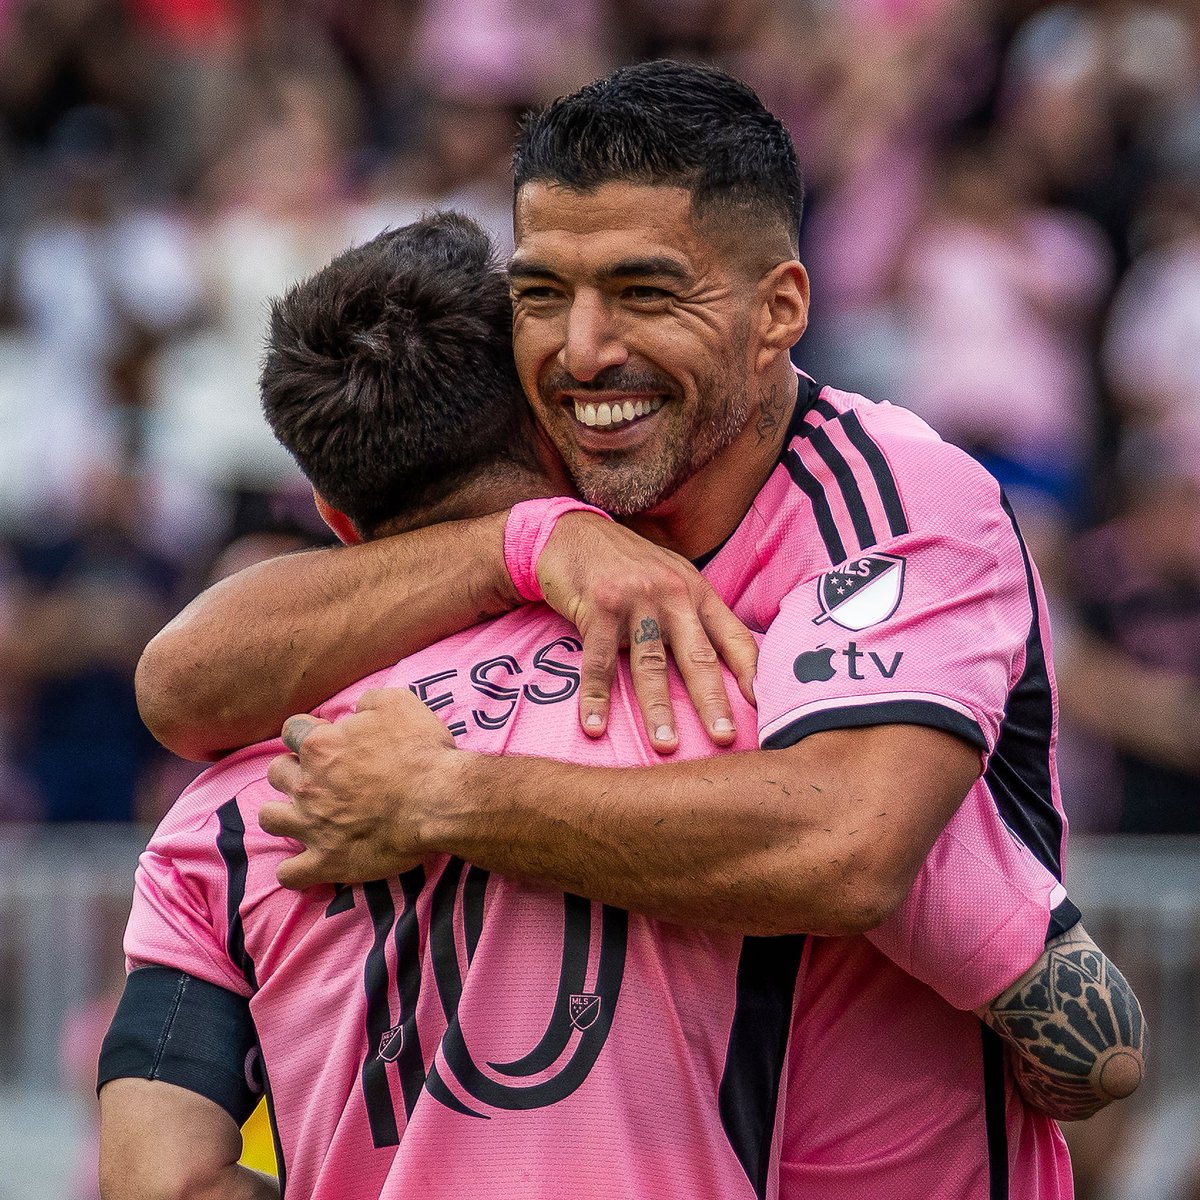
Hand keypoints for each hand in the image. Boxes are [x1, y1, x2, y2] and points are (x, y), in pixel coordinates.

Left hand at [260, 688, 457, 888]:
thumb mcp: (399, 704)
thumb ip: (368, 702)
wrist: (439, 801)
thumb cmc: (421, 751)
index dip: (309, 733)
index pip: (292, 730)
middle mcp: (307, 784)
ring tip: (304, 815)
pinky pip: (291, 873)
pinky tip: (307, 863)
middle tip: (320, 777)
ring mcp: (313, 825)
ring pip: (270, 818)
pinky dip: (295, 870)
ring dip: (283, 814)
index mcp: (321, 746)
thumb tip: (356, 709)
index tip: (329, 740)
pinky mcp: (327, 861)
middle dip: (293, 771)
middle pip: (276, 772)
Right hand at [536, 513, 757, 753]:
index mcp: (696, 591)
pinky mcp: (599, 606)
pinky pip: (599, 661)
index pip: (734, 635)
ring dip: (657, 708)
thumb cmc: (625, 565)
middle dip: (711, 700)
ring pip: (651, 664)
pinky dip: (596, 697)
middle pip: (698, 656)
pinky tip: (595, 725)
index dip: (752, 670)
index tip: (764, 706)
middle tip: (724, 737)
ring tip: (665, 745)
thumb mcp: (670, 578)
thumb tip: (724, 665)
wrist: (573, 532)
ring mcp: (635, 599)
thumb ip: (693, 615)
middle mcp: (672, 593)